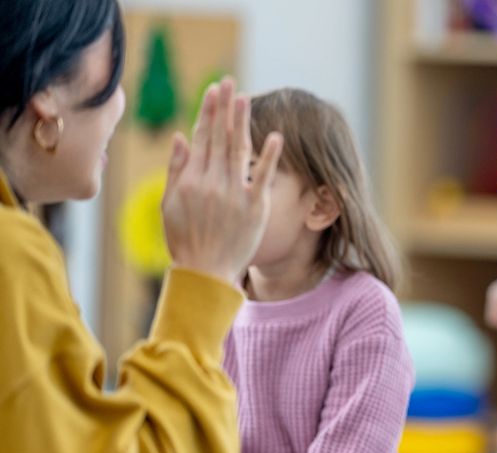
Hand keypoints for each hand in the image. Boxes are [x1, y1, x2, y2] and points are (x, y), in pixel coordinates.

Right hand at [162, 77, 283, 283]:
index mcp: (190, 180)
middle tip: (229, 82)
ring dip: (242, 122)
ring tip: (245, 98)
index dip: (208, 113)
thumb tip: (181, 136)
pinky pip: (264, 177)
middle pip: (219, 138)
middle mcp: (211, 183)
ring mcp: (234, 195)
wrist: (205, 273)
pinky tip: (275, 136)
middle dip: (224, 108)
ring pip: (239, 150)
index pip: (201, 138)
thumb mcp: (169, 205)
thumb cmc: (185, 239)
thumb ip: (176, 169)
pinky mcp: (255, 208)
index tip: (213, 91)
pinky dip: (269, 156)